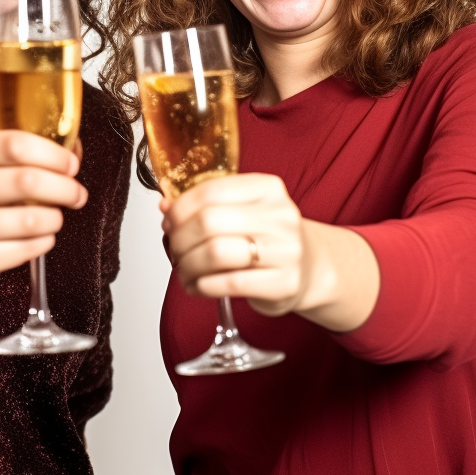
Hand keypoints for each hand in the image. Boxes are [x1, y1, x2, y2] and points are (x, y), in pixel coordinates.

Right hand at [0, 130, 87, 308]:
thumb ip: (18, 156)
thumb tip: (73, 149)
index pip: (13, 143)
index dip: (52, 153)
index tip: (70, 164)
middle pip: (26, 180)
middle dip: (65, 187)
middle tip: (76, 193)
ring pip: (32, 219)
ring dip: (56, 218)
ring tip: (54, 217)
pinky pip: (27, 249)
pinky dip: (44, 242)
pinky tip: (38, 237)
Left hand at [162, 173, 308, 315]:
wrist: (309, 268)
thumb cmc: (267, 237)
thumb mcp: (242, 211)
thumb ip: (206, 205)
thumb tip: (166, 206)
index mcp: (268, 188)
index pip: (211, 190)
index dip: (181, 207)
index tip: (169, 220)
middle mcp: (281, 216)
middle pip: (209, 221)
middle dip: (180, 238)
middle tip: (174, 248)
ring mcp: (286, 250)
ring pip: (216, 253)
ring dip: (188, 264)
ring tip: (183, 270)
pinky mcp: (284, 283)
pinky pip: (230, 284)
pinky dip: (203, 286)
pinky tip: (197, 286)